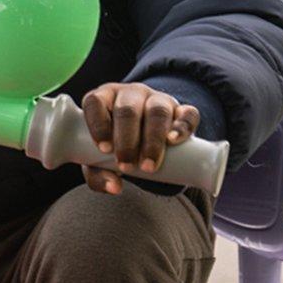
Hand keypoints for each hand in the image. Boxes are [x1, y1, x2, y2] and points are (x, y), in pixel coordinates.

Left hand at [80, 84, 199, 194]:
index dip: (98, 124)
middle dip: (127, 140)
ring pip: (157, 110)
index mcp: (103, 100)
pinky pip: (187, 113)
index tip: (104, 149)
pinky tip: (174, 141)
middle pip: (127, 110)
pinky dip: (181, 127)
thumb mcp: (99, 159)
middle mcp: (129, 95)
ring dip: (152, 139)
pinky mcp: (181, 110)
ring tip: (148, 166)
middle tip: (126, 165)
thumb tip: (114, 186)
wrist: (145, 139)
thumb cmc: (115, 146)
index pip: (95, 102)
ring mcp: (157, 99)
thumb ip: (98, 174)